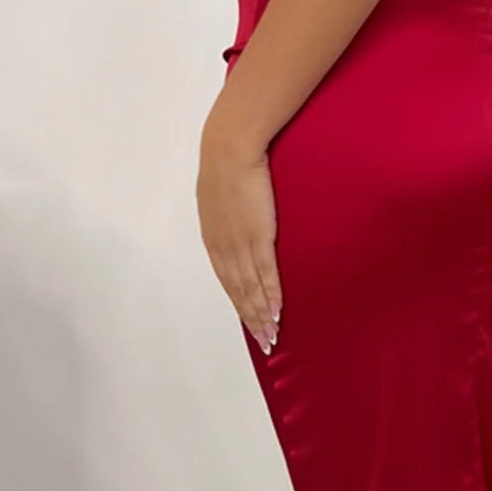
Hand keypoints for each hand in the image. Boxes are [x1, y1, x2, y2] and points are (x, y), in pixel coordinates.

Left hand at [197, 117, 282, 352]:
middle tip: (264, 341)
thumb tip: (236, 214)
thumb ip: (227, 211)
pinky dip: (271, 297)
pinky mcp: (258, 239)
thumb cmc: (226, 163)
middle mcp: (223, 248)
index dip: (239, 302)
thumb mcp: (218, 193)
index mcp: (213, 238)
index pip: (228, 279)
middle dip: (251, 318)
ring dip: (262, 315)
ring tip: (273, 335)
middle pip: (239, 292)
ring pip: (252, 290)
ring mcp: (240, 246)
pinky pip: (266, 275)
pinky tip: (278, 312)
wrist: (230, 149)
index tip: (250, 320)